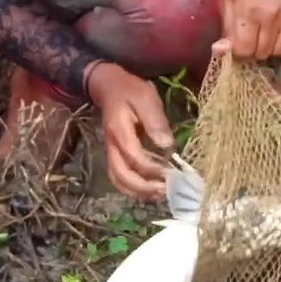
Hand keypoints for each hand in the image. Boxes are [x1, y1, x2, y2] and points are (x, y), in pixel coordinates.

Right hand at [86, 61, 173, 201]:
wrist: (109, 87)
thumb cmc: (131, 91)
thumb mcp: (146, 97)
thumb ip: (155, 121)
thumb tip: (166, 145)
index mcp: (119, 131)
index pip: (133, 156)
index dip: (151, 168)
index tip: (171, 171)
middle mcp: (112, 146)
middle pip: (121, 175)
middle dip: (144, 187)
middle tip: (166, 190)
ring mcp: (111, 152)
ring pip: (118, 181)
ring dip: (138, 192)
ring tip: (160, 194)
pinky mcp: (115, 156)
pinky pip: (120, 178)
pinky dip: (133, 189)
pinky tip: (150, 191)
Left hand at [218, 0, 280, 59]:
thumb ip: (226, 28)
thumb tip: (221, 52)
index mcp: (248, 11)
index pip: (244, 50)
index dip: (238, 51)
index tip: (238, 44)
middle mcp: (272, 16)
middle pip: (262, 53)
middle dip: (253, 50)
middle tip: (251, 38)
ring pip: (279, 52)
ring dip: (270, 48)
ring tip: (265, 36)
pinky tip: (279, 36)